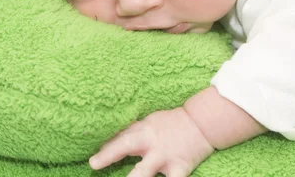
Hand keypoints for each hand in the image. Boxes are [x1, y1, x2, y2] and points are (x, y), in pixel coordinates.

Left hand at [89, 107, 213, 176]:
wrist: (202, 123)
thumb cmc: (172, 122)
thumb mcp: (149, 122)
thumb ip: (130, 132)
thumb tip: (106, 142)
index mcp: (142, 131)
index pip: (119, 138)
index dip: (104, 148)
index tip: (91, 159)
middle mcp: (151, 143)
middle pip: (126, 146)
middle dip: (109, 155)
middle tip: (94, 163)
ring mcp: (164, 156)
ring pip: (145, 171)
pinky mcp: (180, 168)